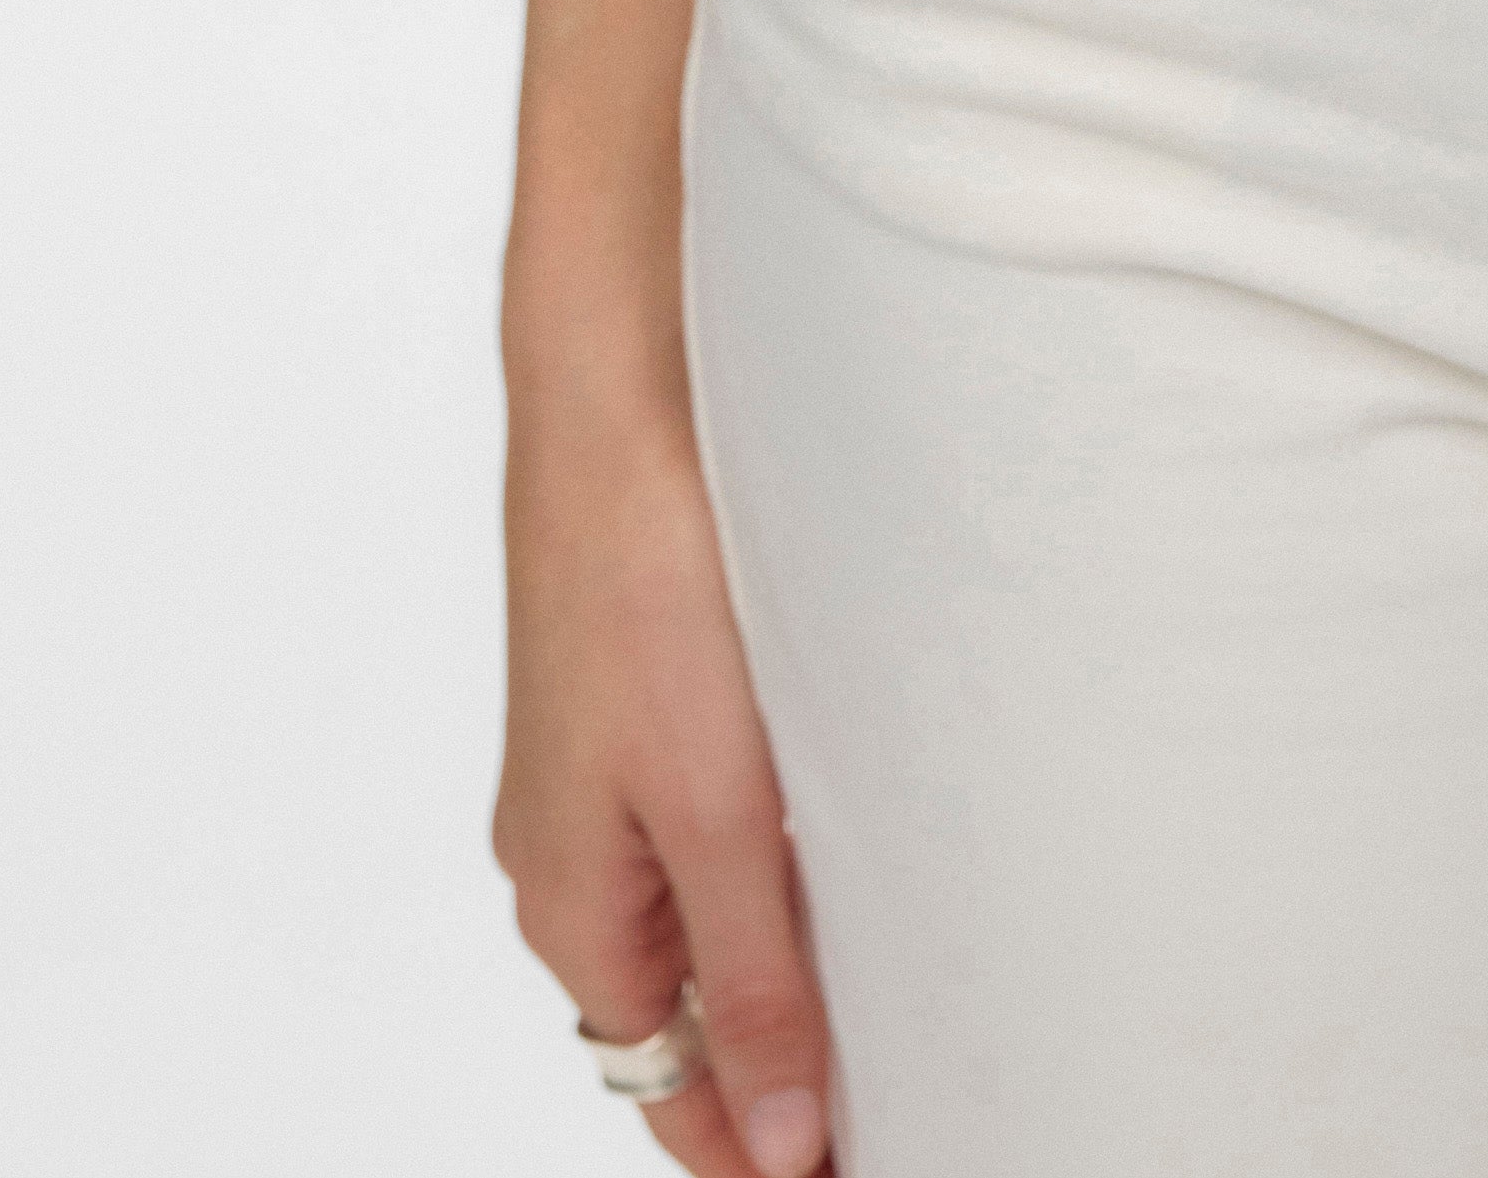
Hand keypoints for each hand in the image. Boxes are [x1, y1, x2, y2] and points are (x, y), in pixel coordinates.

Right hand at [495, 389, 833, 1177]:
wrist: (622, 387)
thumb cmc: (646, 581)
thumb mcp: (716, 815)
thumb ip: (756, 985)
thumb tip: (776, 1148)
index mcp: (574, 907)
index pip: (667, 1090)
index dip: (756, 1149)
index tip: (856, 1164)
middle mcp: (577, 850)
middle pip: (689, 1007)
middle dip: (785, 1059)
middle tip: (913, 1082)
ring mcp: (610, 768)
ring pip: (712, 905)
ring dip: (793, 947)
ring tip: (911, 982)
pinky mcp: (653, 691)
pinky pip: (721, 814)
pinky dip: (784, 850)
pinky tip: (865, 832)